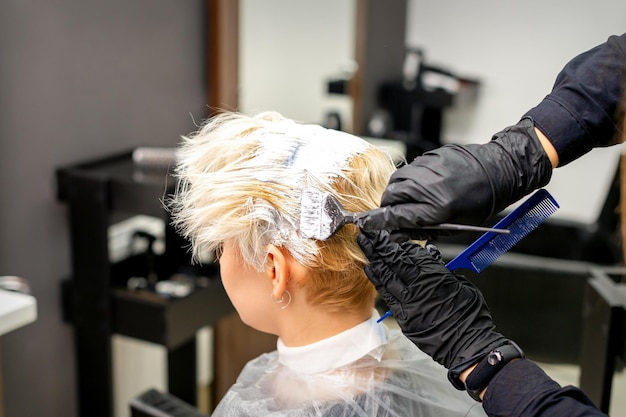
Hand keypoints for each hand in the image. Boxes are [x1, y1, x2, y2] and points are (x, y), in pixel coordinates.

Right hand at [355, 118, 551, 238]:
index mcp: (434, 208)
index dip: (376, 221)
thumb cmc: (480, 202)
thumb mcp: (453, 225)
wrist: (499, 171)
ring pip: (397, 182)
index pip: (394, 216)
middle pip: (390, 197)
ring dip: (398, 192)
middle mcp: (426, 186)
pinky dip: (411, 180)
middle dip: (390, 207)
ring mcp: (426, 168)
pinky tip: (425, 184)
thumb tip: (395, 234)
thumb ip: (420, 229)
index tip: (362, 223)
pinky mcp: (429, 156)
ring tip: (413, 198)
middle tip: (400, 213)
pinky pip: (409, 170)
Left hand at [357, 229, 509, 386]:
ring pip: (387, 274)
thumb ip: (443, 269)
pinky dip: (377, 279)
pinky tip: (370, 268)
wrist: (467, 344)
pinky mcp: (403, 316)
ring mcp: (408, 301)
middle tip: (369, 233)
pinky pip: (386, 294)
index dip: (399, 242)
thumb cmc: (471, 315)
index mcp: (435, 275)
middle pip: (395, 260)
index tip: (390, 234)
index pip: (412, 253)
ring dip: (374, 258)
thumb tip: (431, 254)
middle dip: (380, 245)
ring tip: (364, 244)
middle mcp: (419, 285)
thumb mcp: (461, 284)